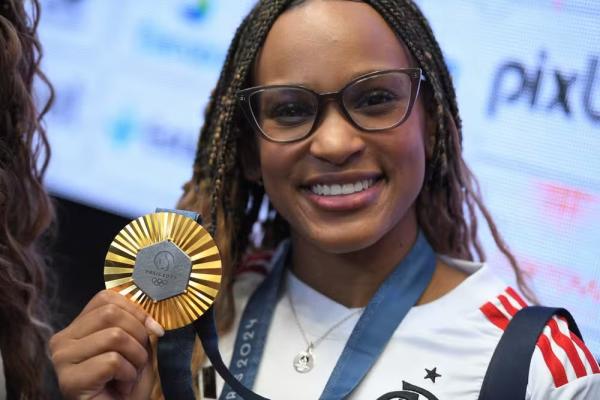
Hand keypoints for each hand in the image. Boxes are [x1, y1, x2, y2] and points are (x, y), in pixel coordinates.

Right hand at [50, 290, 164, 398]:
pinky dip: (128, 374)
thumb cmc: (126, 382)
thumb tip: (152, 320)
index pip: (106, 297)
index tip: (154, 329)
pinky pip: (112, 361)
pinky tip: (121, 387)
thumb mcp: (136, 345)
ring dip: (135, 357)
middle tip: (139, 358)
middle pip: (110, 313)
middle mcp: (62, 340)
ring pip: (114, 336)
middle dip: (138, 334)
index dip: (136, 310)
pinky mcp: (69, 380)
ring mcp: (61, 360)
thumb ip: (137, 324)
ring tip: (129, 374)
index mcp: (76, 327)